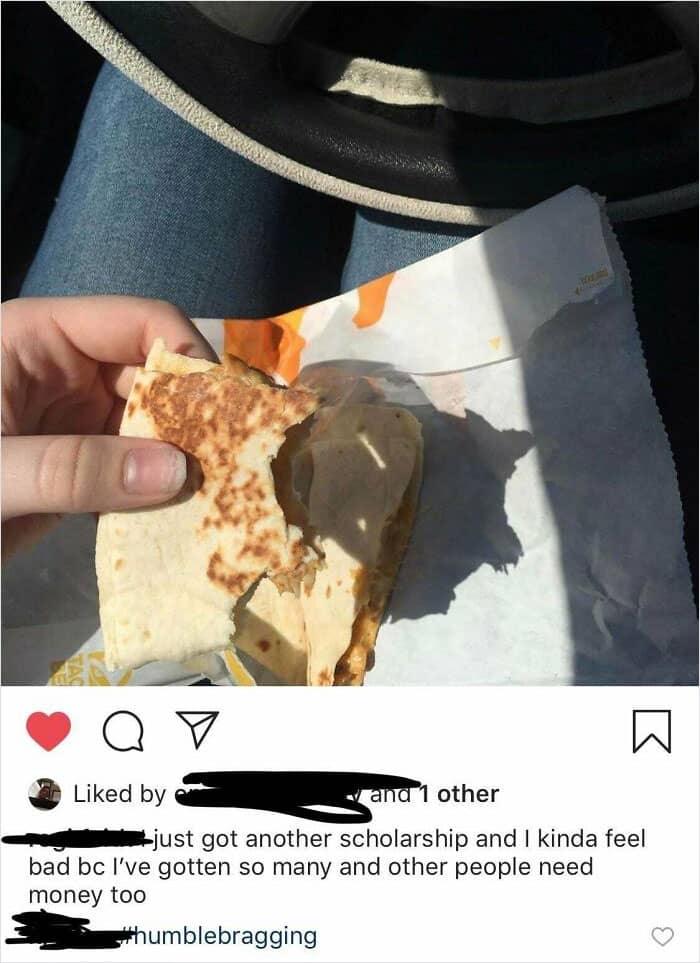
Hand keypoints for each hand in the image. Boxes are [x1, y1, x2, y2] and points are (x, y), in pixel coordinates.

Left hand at [2, 295, 215, 556]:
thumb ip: (72, 469)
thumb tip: (177, 472)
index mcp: (41, 338)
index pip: (141, 322)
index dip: (189, 356)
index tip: (224, 415)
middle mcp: (70, 370)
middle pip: (159, 374)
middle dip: (197, 415)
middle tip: (238, 469)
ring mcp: (77, 420)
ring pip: (156, 425)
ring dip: (186, 458)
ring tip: (224, 499)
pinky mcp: (79, 467)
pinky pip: (136, 469)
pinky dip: (162, 491)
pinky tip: (187, 518)